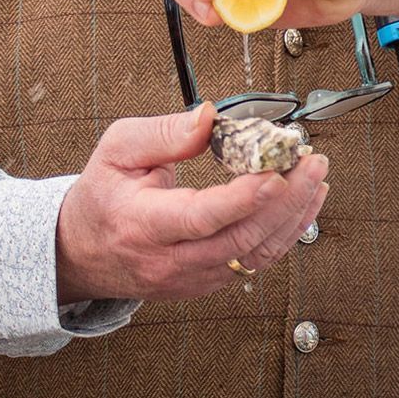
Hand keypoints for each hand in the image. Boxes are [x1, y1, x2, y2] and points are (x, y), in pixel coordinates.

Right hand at [55, 103, 328, 304]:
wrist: (82, 251)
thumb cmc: (103, 194)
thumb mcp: (118, 147)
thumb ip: (165, 132)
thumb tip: (209, 116)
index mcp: (144, 223)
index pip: (200, 217)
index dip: (242, 198)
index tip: (275, 173)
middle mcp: (170, 259)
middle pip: (239, 239)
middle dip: (284, 200)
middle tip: (311, 163)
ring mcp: (192, 277)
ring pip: (255, 256)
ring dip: (293, 217)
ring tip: (316, 178)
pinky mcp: (207, 282)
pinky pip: (254, 262)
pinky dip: (284, 233)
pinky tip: (302, 205)